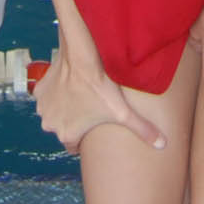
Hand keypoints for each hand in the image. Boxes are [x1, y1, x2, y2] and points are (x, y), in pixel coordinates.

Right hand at [31, 36, 164, 155]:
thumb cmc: (101, 86)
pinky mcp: (40, 91)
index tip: (95, 125)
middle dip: (75, 122)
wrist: (81, 57)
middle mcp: (51, 125)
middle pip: (65, 128)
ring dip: (65, 108)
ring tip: (81, 95)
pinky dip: (56, 93)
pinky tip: (70, 85)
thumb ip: (143, 130)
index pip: (75, 146)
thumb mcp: (123, 111)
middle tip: (90, 108)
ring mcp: (43, 108)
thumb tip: (163, 145)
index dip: (86, 137)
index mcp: (67, 135)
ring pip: (56, 113)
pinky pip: (48, 97)